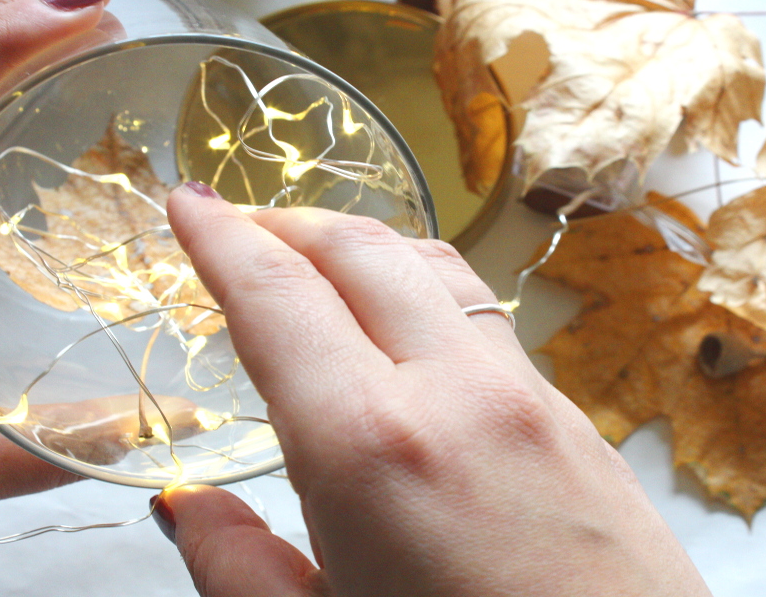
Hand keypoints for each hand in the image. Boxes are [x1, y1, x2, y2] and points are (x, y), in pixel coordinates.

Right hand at [161, 183, 711, 596]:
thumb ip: (238, 569)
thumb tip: (190, 509)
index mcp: (372, 449)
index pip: (278, 297)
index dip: (220, 240)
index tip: (187, 204)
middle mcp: (460, 395)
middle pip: (363, 251)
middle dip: (288, 222)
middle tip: (238, 226)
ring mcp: (532, 399)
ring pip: (437, 268)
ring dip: (364, 246)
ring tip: (317, 262)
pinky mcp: (579, 422)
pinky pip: (487, 320)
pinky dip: (427, 293)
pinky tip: (407, 332)